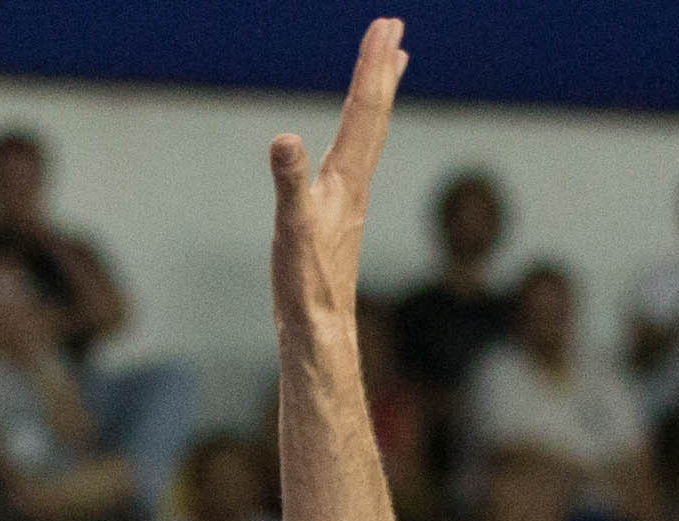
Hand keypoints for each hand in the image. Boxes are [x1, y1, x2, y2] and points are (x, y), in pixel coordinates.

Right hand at [265, 19, 402, 337]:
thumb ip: (288, 182)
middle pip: (374, 115)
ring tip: (390, 66)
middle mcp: (355, 183)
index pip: (364, 110)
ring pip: (370, 135)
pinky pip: (355, 157)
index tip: (387, 25)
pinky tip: (353, 139)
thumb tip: (284, 138)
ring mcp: (349, 199)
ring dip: (378, 96)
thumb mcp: (290, 230)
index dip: (373, 66)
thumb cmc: (305, 284)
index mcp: (346, 179)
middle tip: (393, 27)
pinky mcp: (339, 216)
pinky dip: (361, 132)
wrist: (319, 331)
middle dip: (382, 68)